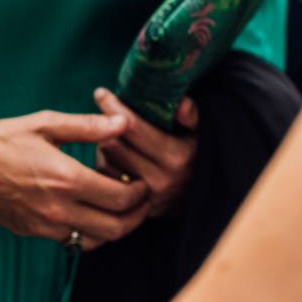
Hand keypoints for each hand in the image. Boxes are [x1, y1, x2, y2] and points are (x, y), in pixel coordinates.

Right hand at [0, 109, 151, 247]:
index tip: (142, 183)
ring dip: (114, 228)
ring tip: (117, 209)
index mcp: (66, 179)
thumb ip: (89, 126)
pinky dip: (88, 233)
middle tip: (141, 201)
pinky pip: (71, 241)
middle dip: (136, 216)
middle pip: (115, 228)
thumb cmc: (3, 138)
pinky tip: (88, 213)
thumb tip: (124, 123)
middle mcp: (58, 208)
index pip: (121, 198)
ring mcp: (44, 225)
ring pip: (96, 241)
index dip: (140, 193)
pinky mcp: (32, 232)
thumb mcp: (46, 123)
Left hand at [94, 89, 198, 218]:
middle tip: (106, 114)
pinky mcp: (131, 209)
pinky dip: (104, 164)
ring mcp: (143, 197)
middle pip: (113, 144)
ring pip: (106, 161)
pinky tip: (114, 156)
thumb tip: (182, 104)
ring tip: (113, 135)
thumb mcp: (200, 134)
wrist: (198, 200)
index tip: (101, 93)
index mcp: (175, 157)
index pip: (133, 128)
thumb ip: (192, 116)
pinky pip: (105, 179)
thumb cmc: (194, 156)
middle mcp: (158, 179)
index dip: (114, 107)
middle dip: (106, 126)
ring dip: (103, 145)